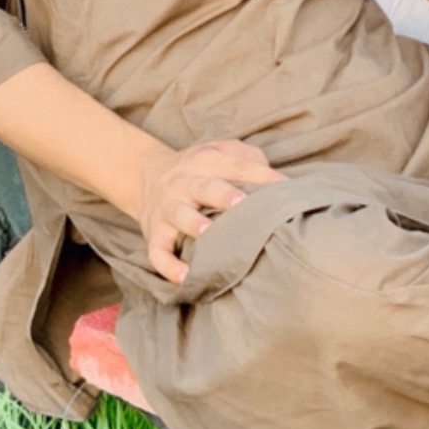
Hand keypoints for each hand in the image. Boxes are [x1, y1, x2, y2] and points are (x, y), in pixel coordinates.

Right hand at [134, 138, 286, 282]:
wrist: (145, 176)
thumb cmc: (198, 169)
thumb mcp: (219, 151)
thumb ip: (247, 158)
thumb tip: (276, 180)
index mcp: (205, 161)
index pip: (235, 165)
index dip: (259, 175)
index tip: (283, 187)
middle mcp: (184, 182)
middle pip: (205, 187)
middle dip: (224, 195)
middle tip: (243, 203)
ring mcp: (167, 207)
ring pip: (178, 214)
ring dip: (192, 223)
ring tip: (207, 234)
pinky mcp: (154, 232)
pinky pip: (157, 250)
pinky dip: (167, 265)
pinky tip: (185, 277)